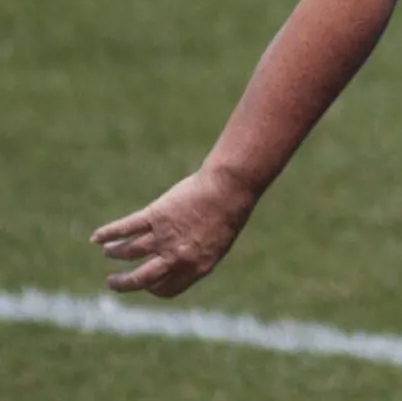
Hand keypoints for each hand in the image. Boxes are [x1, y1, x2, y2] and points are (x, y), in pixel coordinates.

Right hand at [91, 168, 257, 296]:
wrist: (229, 187)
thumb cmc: (229, 212)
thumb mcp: (218, 243)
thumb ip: (196, 255)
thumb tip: (178, 263)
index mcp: (195, 268)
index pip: (164, 289)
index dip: (152, 288)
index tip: (146, 283)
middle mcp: (176, 257)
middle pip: (140, 280)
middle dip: (122, 284)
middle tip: (111, 283)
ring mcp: (164, 236)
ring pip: (129, 252)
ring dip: (115, 253)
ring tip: (108, 251)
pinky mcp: (155, 215)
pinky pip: (126, 228)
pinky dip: (108, 233)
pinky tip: (96, 237)